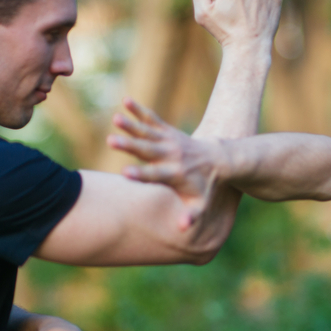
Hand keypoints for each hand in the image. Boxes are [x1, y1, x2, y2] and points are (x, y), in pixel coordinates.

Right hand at [107, 97, 225, 230]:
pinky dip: (140, 110)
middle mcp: (171, 156)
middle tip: (110, 141)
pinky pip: (152, 119)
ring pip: (147, 132)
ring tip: (115, 118)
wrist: (220, 160)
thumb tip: (182, 229)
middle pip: (147, 150)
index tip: (124, 174)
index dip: (140, 174)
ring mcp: (169, 141)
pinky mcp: (168, 131)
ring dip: (131, 125)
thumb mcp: (201, 204)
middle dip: (129, 146)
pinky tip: (125, 101)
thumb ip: (191, 216)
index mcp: (175, 174)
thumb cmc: (205, 187)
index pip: (155, 175)